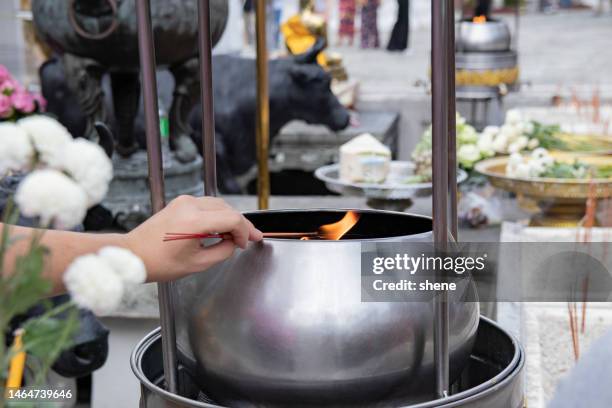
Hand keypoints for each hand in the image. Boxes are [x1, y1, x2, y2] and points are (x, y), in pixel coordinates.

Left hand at [125, 195, 261, 281]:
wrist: (133, 254)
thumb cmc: (159, 262)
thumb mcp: (197, 264)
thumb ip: (222, 251)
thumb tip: (233, 243)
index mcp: (194, 221)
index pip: (232, 219)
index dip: (245, 231)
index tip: (247, 243)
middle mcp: (189, 206)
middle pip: (228, 209)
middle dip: (241, 224)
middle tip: (250, 238)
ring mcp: (184, 201)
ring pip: (219, 204)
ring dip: (230, 218)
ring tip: (237, 235)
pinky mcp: (180, 202)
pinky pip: (207, 205)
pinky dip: (218, 215)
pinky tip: (222, 228)